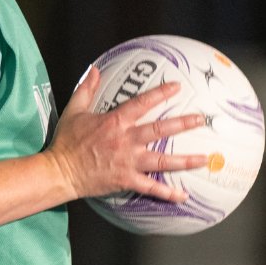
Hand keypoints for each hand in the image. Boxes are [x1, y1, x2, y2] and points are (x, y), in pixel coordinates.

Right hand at [44, 65, 208, 202]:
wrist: (60, 171)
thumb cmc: (67, 141)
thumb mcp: (75, 110)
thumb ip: (86, 89)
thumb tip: (94, 69)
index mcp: (115, 122)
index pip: (142, 103)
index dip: (160, 93)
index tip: (177, 87)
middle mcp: (126, 141)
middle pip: (160, 130)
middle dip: (183, 124)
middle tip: (202, 120)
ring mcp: (128, 162)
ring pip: (162, 160)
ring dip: (185, 160)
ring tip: (204, 159)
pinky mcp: (126, 180)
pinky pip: (151, 187)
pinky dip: (168, 193)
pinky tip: (183, 195)